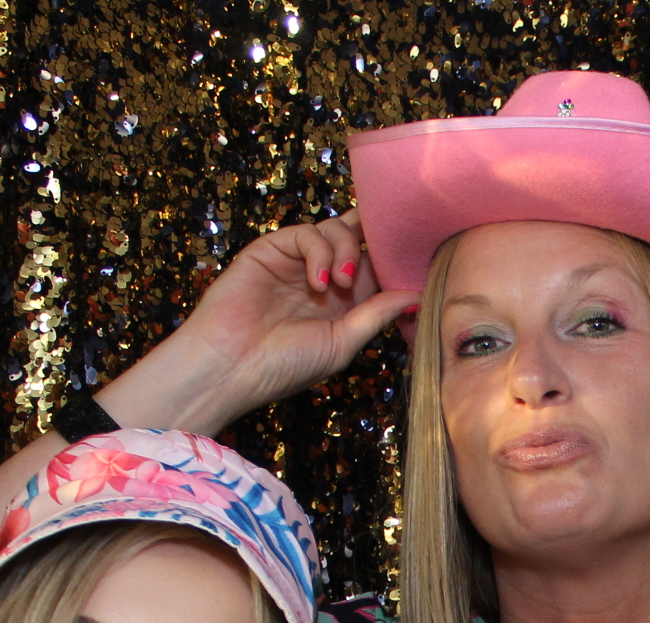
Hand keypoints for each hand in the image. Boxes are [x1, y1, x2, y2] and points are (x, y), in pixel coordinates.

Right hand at [110, 214, 417, 431]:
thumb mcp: (343, 343)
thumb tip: (417, 295)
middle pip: (359, 240)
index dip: (392, 261)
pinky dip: (319, 252)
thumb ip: (377, 314)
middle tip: (367, 276)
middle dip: (372, 247)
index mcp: (344, 303)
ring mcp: (296, 262)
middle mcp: (322, 278)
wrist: (232, 366)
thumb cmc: (285, 366)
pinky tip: (318, 282)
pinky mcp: (271, 249)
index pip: (376, 267)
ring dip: (346, 251)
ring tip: (339, 285)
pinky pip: (305, 232)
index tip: (410, 266)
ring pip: (335, 229)